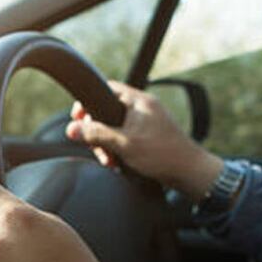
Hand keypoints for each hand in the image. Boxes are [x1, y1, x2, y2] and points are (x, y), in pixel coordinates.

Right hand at [65, 81, 223, 201]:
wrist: (189, 172)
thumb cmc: (161, 155)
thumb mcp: (123, 144)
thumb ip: (96, 135)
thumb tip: (71, 129)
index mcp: (138, 101)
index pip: (106, 89)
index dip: (89, 103)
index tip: (78, 118)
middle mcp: (143, 107)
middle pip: (107, 111)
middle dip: (97, 131)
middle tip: (95, 147)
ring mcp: (147, 121)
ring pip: (115, 127)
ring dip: (107, 144)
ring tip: (109, 160)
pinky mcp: (149, 135)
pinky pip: (125, 137)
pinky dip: (118, 148)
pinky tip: (118, 162)